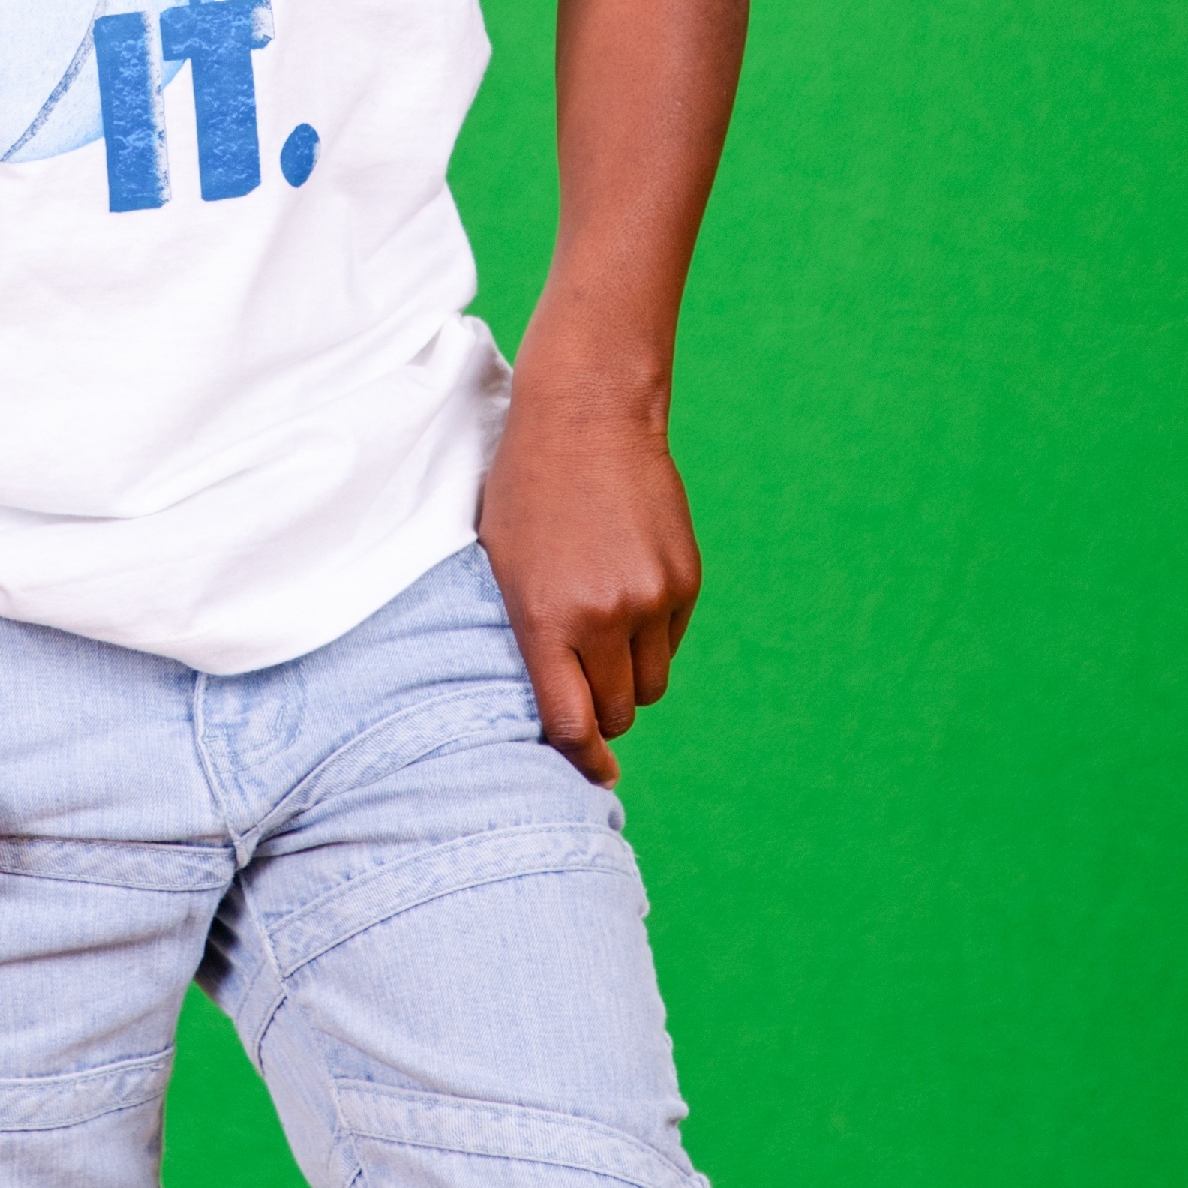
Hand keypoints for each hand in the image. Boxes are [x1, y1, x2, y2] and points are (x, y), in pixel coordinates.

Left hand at [476, 380, 702, 787]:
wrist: (587, 415)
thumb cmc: (525, 491)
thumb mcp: (502, 568)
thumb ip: (527, 638)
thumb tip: (556, 710)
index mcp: (545, 619)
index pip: (570, 725)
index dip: (579, 759)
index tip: (588, 772)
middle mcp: (603, 618)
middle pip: (617, 712)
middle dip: (601, 712)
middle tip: (585, 687)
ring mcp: (651, 599)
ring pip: (650, 685)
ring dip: (629, 678)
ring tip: (601, 635)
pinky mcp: (686, 580)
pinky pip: (671, 642)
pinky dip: (652, 637)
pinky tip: (625, 593)